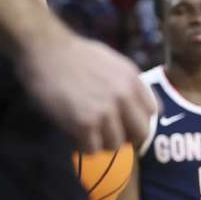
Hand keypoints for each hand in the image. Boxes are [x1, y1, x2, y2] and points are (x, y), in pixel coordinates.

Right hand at [16, 27, 156, 152]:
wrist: (46, 50)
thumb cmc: (75, 55)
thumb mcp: (113, 62)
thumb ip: (126, 83)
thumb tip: (132, 104)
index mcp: (133, 79)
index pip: (154, 112)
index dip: (141, 120)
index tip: (128, 123)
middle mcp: (124, 96)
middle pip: (142, 133)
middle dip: (127, 136)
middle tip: (110, 134)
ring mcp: (105, 111)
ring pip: (116, 145)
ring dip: (102, 142)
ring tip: (89, 133)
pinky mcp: (84, 124)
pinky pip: (92, 149)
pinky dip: (83, 146)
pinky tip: (75, 135)